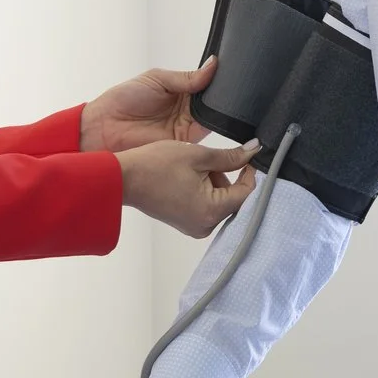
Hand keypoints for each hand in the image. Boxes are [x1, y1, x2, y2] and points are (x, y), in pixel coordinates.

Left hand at [82, 58, 219, 153]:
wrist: (104, 126)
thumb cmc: (123, 100)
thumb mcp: (157, 79)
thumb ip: (186, 77)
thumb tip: (212, 65)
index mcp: (181, 91)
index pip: (206, 86)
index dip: (217, 80)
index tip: (227, 73)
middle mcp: (186, 110)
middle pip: (212, 103)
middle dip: (219, 96)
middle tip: (223, 88)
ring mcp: (186, 127)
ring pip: (212, 118)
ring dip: (215, 110)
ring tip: (216, 100)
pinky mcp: (183, 143)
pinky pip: (203, 136)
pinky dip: (209, 126)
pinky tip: (210, 116)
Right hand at [118, 138, 257, 237]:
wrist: (123, 178)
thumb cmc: (154, 166)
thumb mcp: (198, 155)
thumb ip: (230, 156)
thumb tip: (253, 151)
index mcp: (211, 211)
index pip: (246, 193)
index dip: (249, 171)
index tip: (246, 155)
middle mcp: (205, 226)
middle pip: (232, 198)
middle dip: (226, 176)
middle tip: (208, 159)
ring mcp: (194, 227)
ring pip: (219, 200)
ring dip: (214, 181)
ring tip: (193, 167)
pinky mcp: (185, 223)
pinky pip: (205, 205)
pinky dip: (203, 189)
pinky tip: (188, 176)